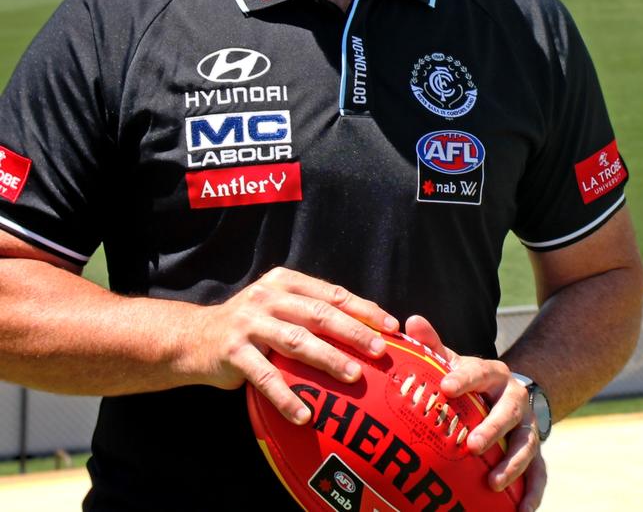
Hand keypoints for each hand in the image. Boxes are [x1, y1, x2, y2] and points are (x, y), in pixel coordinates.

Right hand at [188, 267, 398, 424]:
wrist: (194, 337)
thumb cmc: (250, 324)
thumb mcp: (277, 305)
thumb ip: (310, 309)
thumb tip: (366, 328)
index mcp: (284, 281)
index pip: (331, 293)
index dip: (363, 308)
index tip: (391, 325)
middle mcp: (267, 297)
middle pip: (319, 314)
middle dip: (354, 332)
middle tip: (381, 351)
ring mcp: (249, 323)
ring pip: (297, 342)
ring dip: (328, 359)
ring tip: (354, 377)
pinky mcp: (233, 352)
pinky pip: (265, 377)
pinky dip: (286, 397)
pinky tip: (305, 416)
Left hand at [404, 315, 546, 511]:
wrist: (508, 395)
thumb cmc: (470, 382)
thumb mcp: (454, 361)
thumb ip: (433, 344)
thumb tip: (411, 320)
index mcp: (492, 374)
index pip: (478, 372)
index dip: (462, 379)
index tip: (444, 388)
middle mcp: (515, 398)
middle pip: (509, 411)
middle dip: (492, 428)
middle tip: (472, 445)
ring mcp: (528, 426)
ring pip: (527, 444)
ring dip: (512, 464)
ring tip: (493, 483)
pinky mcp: (537, 453)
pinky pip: (540, 474)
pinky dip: (532, 494)